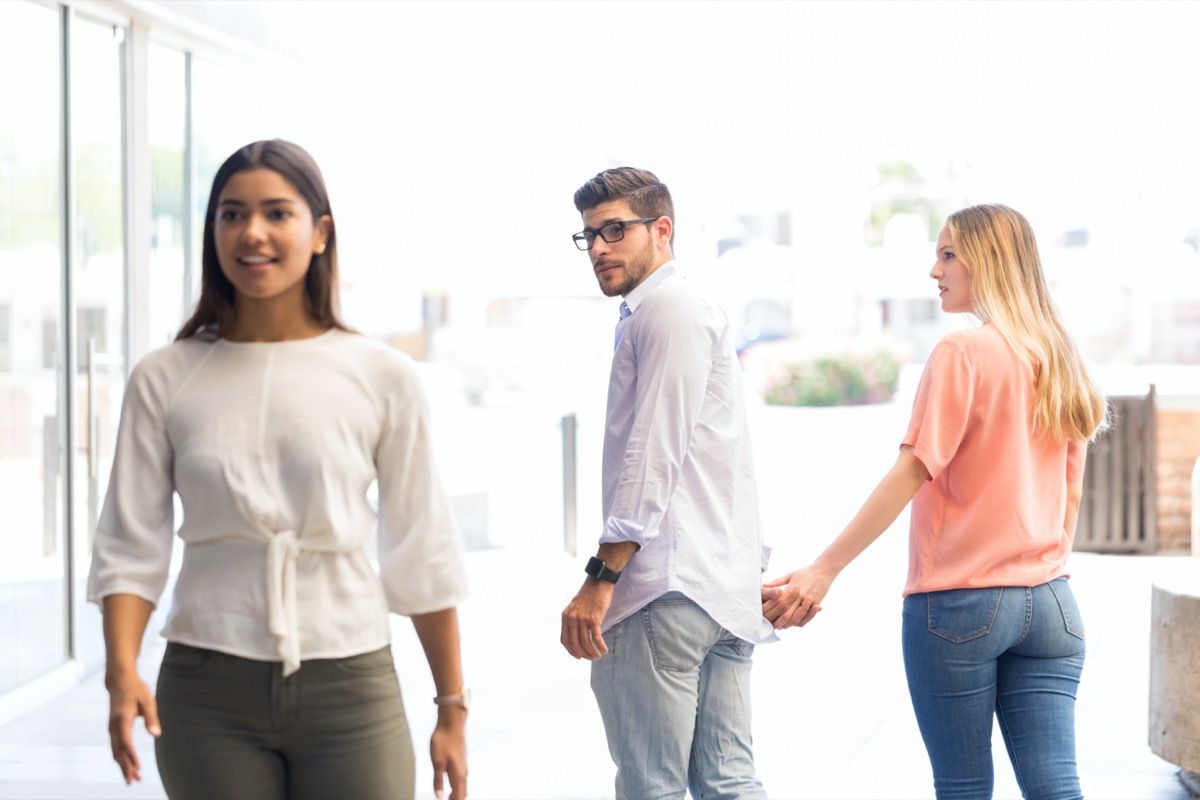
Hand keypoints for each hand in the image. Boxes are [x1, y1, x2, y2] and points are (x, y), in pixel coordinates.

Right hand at [104, 669, 160, 783]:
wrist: (119, 680)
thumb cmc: (136, 689)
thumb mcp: (147, 700)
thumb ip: (151, 718)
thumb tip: (156, 734)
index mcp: (122, 719)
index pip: (126, 742)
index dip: (132, 756)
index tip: (138, 767)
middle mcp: (113, 726)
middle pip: (118, 751)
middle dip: (126, 767)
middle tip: (134, 781)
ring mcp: (111, 728)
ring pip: (115, 751)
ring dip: (123, 766)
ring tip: (132, 779)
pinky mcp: (113, 728)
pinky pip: (115, 747)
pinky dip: (120, 758)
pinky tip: (126, 765)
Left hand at [430, 708, 467, 799]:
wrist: (451, 723)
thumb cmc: (443, 741)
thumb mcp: (437, 762)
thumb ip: (438, 781)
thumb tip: (439, 797)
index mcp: (458, 774)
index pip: (459, 796)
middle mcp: (463, 771)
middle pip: (462, 792)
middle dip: (457, 799)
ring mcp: (462, 765)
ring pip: (462, 784)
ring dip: (457, 793)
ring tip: (450, 798)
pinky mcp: (460, 759)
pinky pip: (461, 777)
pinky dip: (457, 785)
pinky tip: (453, 784)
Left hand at [560, 579, 612, 659]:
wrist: (598, 582)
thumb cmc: (589, 594)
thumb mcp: (575, 607)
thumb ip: (573, 620)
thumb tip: (577, 637)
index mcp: (565, 616)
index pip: (564, 640)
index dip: (571, 651)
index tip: (579, 656)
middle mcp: (572, 619)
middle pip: (575, 644)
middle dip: (583, 655)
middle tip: (591, 658)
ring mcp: (583, 619)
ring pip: (586, 643)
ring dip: (592, 653)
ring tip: (598, 655)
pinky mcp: (594, 619)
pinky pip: (596, 638)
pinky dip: (600, 647)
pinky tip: (604, 650)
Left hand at [761, 564, 832, 628]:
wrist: (823, 570)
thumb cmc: (805, 572)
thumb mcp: (790, 575)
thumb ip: (776, 582)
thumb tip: (763, 585)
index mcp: (791, 588)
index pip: (779, 603)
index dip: (772, 611)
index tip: (767, 616)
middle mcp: (799, 595)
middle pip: (787, 613)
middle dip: (779, 621)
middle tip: (773, 626)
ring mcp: (808, 600)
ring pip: (797, 617)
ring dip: (789, 624)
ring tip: (782, 627)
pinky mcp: (816, 603)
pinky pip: (808, 617)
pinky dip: (800, 621)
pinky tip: (795, 624)